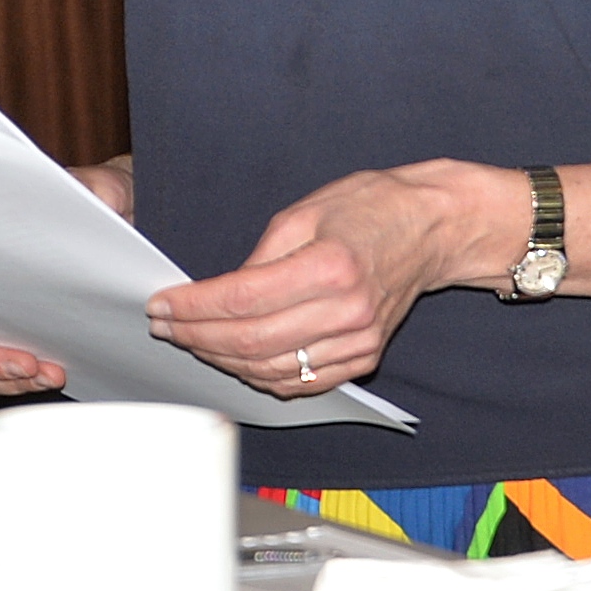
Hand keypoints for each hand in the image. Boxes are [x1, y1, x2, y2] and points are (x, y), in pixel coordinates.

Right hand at [0, 163, 129, 398]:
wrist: (114, 213)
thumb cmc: (88, 193)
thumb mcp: (90, 186)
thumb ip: (90, 190)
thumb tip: (99, 200)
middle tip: (25, 364)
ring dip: (9, 379)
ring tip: (49, 371)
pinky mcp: (13, 341)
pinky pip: (2, 377)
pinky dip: (24, 382)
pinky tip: (52, 372)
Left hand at [145, 160, 517, 395]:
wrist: (429, 228)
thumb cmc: (367, 208)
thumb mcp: (304, 212)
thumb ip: (259, 257)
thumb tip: (218, 297)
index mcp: (330, 266)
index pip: (242, 300)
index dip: (193, 307)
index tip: (161, 305)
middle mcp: (348, 311)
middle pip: (251, 342)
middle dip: (197, 337)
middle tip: (165, 326)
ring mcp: (359, 342)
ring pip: (271, 370)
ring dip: (222, 360)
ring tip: (192, 340)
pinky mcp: (364, 358)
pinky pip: (301, 382)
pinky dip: (260, 376)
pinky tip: (234, 358)